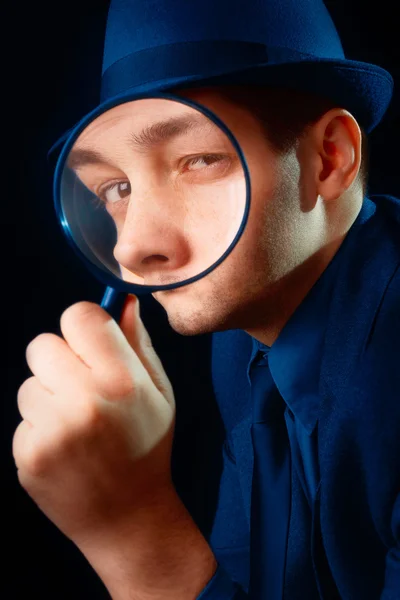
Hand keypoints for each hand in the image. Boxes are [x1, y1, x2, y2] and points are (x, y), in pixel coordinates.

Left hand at [12, 296, 175, 548]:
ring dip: (48, 395)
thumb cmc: (148, 448)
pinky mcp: (28, 454)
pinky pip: (23, 417)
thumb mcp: (159, 392)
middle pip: (43, 344)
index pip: (79, 317)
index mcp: (122, 381)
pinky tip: (65, 447)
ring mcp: (52, 430)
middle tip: (81, 385)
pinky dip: (40, 427)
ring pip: (29, 383)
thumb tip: (125, 301)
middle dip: (60, 358)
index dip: (84, 324)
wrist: (127, 517)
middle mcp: (84, 401)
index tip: (90, 340)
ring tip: (76, 423)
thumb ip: (138, 343)